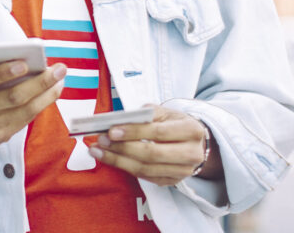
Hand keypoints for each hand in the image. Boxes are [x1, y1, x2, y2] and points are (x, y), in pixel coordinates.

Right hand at [0, 47, 65, 173]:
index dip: (3, 73)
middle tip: (59, 69)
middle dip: (39, 82)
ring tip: (61, 79)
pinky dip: (43, 104)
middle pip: (12, 97)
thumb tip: (9, 50)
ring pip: (25, 110)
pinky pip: (27, 119)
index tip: (24, 64)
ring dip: (47, 94)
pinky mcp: (0, 136)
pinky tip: (52, 91)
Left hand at [87, 105, 218, 185]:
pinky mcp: (172, 181)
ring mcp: (183, 171)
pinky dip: (125, 167)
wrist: (195, 143)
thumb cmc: (175, 124)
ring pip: (146, 169)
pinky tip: (109, 159)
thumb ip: (146, 114)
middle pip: (152, 154)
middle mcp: (191, 153)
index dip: (134, 132)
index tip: (112, 130)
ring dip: (118, 160)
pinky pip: (145, 176)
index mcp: (191, 130)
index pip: (159, 132)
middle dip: (122, 148)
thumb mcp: (166, 112)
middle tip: (101, 141)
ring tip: (98, 151)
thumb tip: (120, 120)